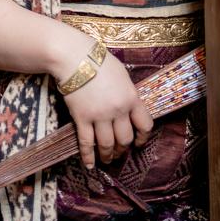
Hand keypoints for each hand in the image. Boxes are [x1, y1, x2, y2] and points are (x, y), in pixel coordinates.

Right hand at [52, 35, 153, 169]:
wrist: (74, 56)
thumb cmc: (98, 59)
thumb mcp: (121, 73)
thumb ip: (127, 92)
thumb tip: (130, 105)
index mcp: (131, 97)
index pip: (145, 124)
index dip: (143, 137)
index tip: (138, 143)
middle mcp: (118, 110)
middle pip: (125, 138)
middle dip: (122, 148)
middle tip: (119, 152)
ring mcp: (100, 116)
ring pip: (107, 144)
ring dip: (108, 155)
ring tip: (106, 159)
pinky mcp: (82, 119)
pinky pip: (87, 143)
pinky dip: (88, 156)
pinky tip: (90, 164)